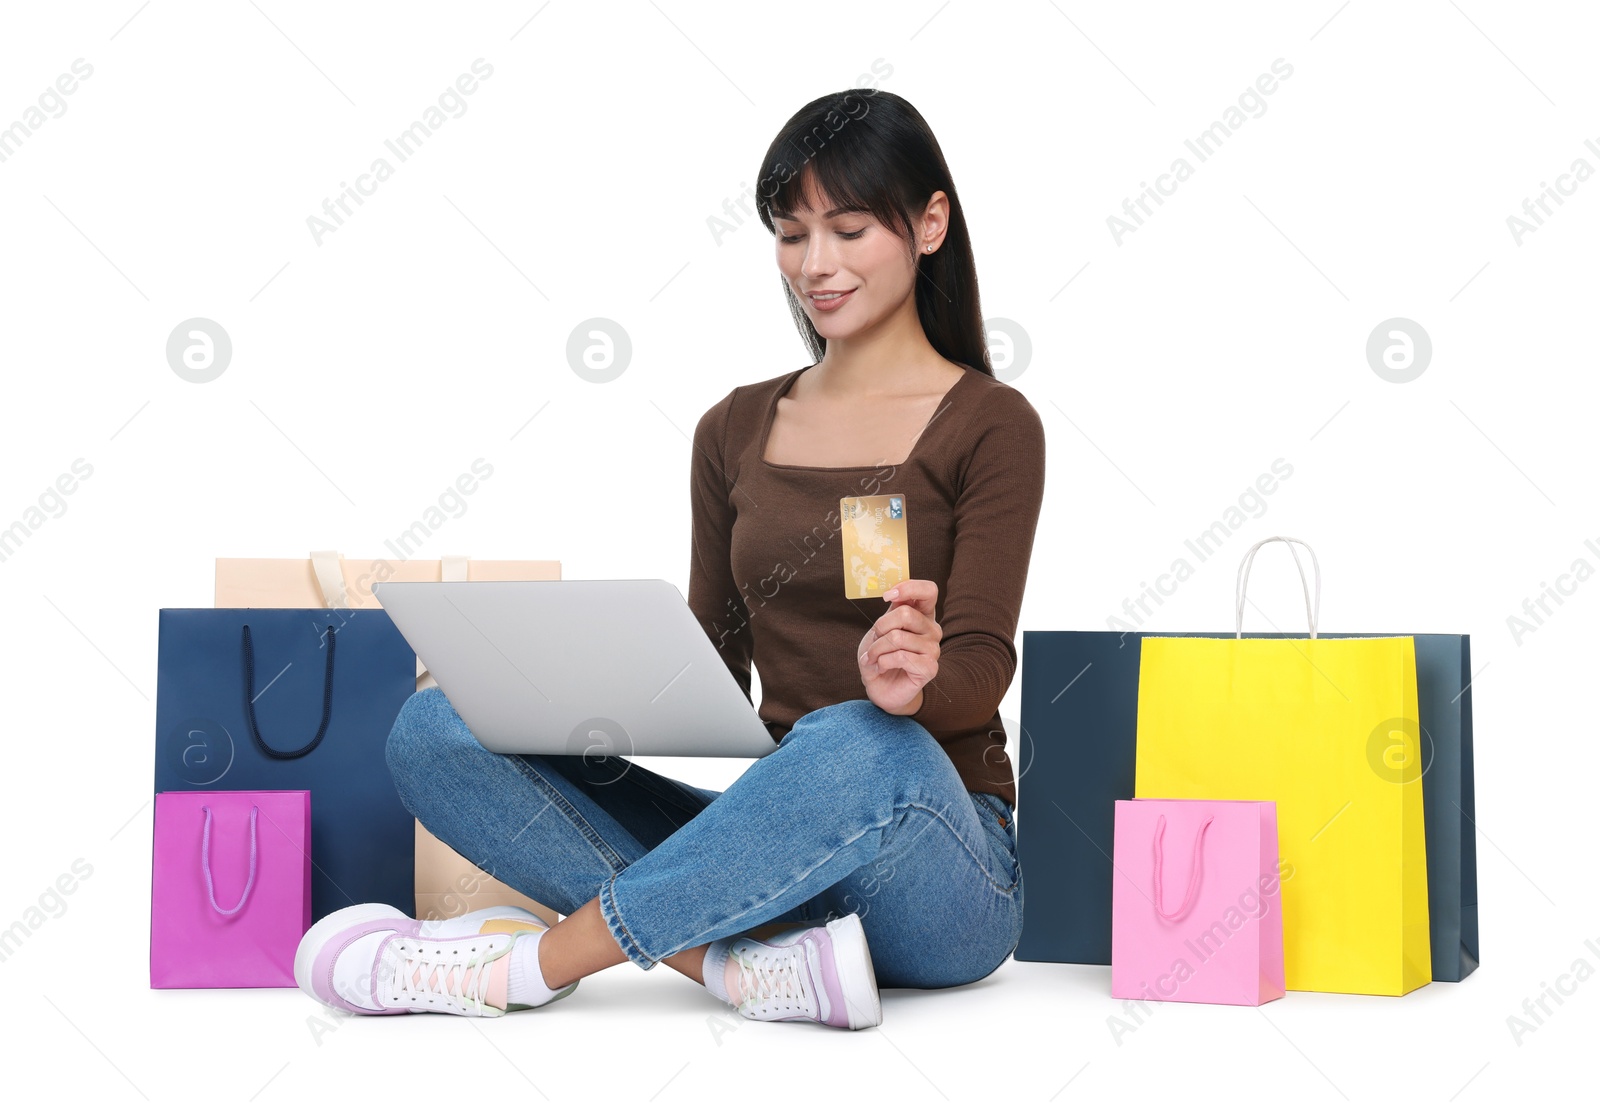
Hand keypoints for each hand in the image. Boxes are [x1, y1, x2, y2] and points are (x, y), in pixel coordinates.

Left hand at [857, 579, 939, 715]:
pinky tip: (881, 668)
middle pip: (906, 614)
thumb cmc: (880, 656)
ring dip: (876, 649)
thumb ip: (890, 611)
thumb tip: (892, 593)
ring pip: (897, 637)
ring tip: (873, 658)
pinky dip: (882, 662)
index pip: (929, 591)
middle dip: (880, 627)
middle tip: (874, 641)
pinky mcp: (929, 668)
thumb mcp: (880, 629)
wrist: (881, 687)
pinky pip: (899, 657)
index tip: (887, 596)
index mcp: (922, 615)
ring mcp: (933, 649)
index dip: (909, 588)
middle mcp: (932, 630)